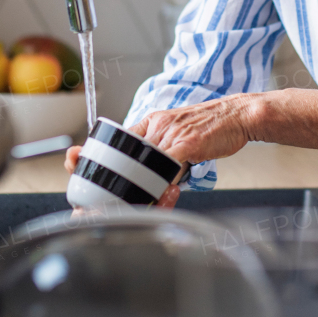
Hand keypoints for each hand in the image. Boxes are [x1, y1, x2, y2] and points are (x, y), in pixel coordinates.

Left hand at [62, 95, 256, 209]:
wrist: (238, 114)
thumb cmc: (212, 125)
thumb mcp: (178, 127)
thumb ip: (160, 144)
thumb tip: (149, 168)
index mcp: (153, 121)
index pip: (121, 137)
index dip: (99, 152)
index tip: (79, 160)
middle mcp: (158, 124)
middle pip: (128, 153)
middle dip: (113, 174)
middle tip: (105, 194)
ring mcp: (171, 133)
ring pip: (146, 163)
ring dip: (141, 185)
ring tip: (138, 202)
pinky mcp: (187, 143)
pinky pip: (167, 166)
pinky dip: (163, 183)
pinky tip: (163, 194)